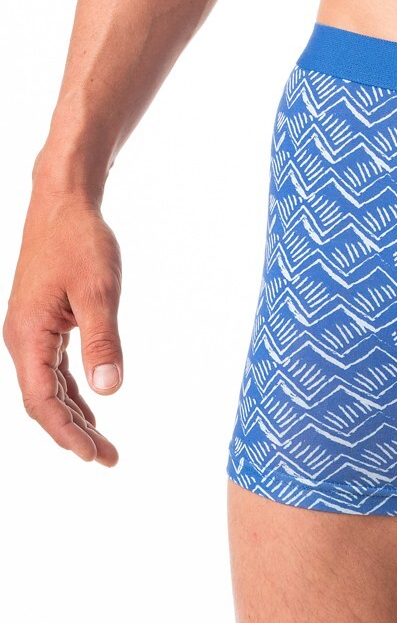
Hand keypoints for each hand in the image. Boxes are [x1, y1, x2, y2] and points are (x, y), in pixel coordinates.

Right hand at [3, 189, 122, 464]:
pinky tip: (91, 404)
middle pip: (43, 401)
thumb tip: (109, 390)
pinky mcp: (44, 320)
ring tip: (102, 443)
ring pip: (48, 386)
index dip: (66, 433)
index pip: (41, 401)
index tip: (93, 455)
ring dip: (74, 414)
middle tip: (108, 458)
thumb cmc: (80, 241)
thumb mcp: (99, 290)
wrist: (64, 203)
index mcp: (28, 334)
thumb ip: (102, 340)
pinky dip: (71, 388)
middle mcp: (22, 337)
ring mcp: (31, 329)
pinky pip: (54, 367)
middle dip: (73, 432)